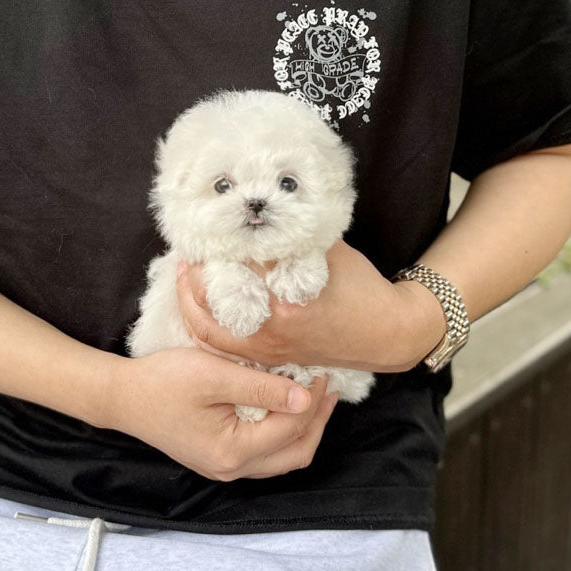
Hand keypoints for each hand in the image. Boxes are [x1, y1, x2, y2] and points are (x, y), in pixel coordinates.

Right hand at [106, 348, 337, 480]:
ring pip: (282, 458)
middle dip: (318, 421)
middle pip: (295, 453)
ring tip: (315, 397)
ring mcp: (224, 468)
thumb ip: (263, 387)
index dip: (313, 400)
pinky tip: (285, 407)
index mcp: (233, 451)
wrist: (123, 397)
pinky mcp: (218, 459)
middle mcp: (232, 469)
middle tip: (329, 388)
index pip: (292, 429)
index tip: (322, 371)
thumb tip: (306, 397)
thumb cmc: (163, 382)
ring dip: (303, 429)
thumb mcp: (215, 375)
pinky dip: (283, 433)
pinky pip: (265, 455)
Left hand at [176, 239, 447, 374]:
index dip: (218, 246)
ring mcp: (268, 349)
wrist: (386, 333)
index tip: (206, 228)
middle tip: (186, 252)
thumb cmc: (362, 288)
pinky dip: (206, 325)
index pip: (237, 268)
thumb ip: (292, 234)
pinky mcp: (269, 358)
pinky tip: (201, 305)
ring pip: (210, 331)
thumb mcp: (328, 251)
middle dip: (192, 277)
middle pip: (212, 303)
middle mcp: (271, 329)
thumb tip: (259, 212)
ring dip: (191, 303)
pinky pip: (224, 346)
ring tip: (184, 276)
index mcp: (286, 300)